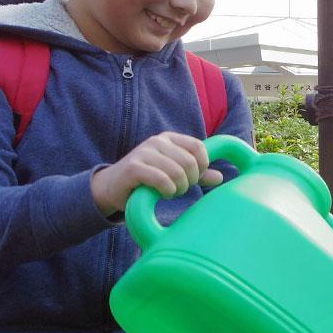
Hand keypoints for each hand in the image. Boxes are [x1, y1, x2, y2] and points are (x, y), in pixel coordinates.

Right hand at [91, 132, 218, 216]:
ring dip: (178, 188)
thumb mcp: (174, 174)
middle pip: (191, 162)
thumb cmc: (147, 180)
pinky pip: (162, 180)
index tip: (194, 179)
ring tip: (170, 192)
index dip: (203, 166)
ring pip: (178, 172)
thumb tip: (220, 177)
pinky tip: (162, 193)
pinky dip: (167, 190)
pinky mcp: (133, 168)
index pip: (198, 147)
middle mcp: (157, 141)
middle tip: (180, 189)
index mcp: (169, 139)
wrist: (112, 187)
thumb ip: (197, 174)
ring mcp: (144, 152)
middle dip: (190, 181)